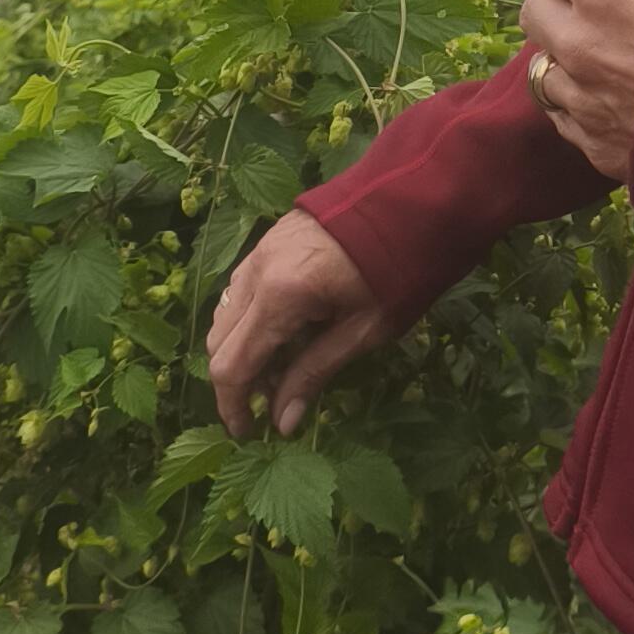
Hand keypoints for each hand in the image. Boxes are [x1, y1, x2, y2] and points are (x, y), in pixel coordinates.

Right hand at [208, 208, 388, 436]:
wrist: (415, 199)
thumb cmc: (400, 269)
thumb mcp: (364, 331)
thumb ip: (314, 374)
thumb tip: (283, 423)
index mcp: (279, 296)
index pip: (232, 367)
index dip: (233, 407)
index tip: (249, 434)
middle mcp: (255, 272)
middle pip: (219, 343)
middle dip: (238, 381)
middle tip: (275, 402)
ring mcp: (257, 252)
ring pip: (224, 316)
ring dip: (242, 350)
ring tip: (284, 368)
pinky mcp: (267, 241)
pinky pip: (240, 291)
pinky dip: (249, 321)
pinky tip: (286, 332)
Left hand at [520, 0, 633, 182]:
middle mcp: (579, 41)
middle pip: (532, 11)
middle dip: (555, 10)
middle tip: (584, 17)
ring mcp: (579, 96)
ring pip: (540, 68)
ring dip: (564, 64)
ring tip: (599, 68)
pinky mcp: (589, 141)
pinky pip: (561, 115)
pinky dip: (577, 107)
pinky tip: (607, 104)